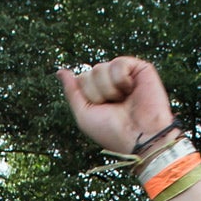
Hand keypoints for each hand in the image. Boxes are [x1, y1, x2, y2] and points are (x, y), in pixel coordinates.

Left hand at [57, 57, 175, 153]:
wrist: (139, 137)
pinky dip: (121, 80)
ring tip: (124, 100)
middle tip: (114, 107)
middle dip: (97, 93)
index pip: (81, 79)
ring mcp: (125, 74)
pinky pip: (118, 63)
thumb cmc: (112, 131)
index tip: (102, 111)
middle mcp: (111, 81)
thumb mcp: (84, 115)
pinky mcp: (140, 69)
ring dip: (108, 89)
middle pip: (89, 73)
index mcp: (98, 92)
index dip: (88, 96)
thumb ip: (72, 92)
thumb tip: (60, 71)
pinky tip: (130, 90)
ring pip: (100, 68)